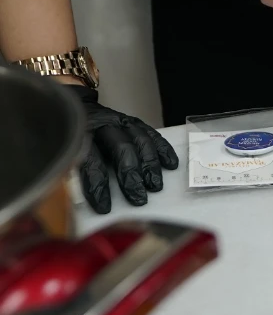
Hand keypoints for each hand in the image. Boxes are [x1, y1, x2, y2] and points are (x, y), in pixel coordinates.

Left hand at [68, 84, 178, 213]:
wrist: (70, 107)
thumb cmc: (65, 134)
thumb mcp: (60, 151)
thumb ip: (69, 171)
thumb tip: (77, 200)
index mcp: (79, 135)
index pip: (91, 161)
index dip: (98, 186)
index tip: (104, 206)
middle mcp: (101, 125)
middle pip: (121, 149)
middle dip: (132, 176)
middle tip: (138, 198)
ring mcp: (118, 121)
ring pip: (140, 141)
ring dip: (150, 165)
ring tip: (155, 186)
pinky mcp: (131, 121)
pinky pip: (150, 133)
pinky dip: (162, 149)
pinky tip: (170, 164)